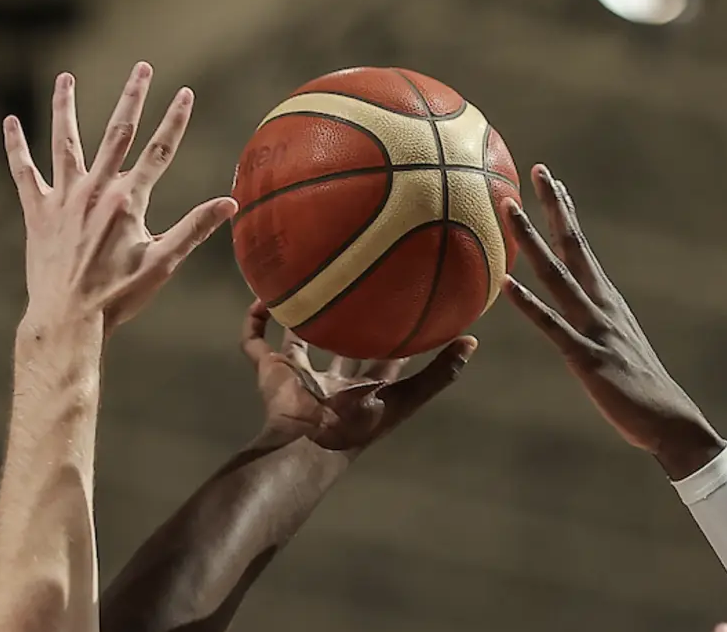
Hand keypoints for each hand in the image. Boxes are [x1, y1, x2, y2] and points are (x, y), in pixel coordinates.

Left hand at [5, 62, 236, 329]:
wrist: (67, 319)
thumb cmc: (118, 296)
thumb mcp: (163, 263)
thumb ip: (194, 228)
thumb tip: (230, 203)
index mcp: (129, 201)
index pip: (159, 151)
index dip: (174, 120)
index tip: (185, 92)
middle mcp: (96, 191)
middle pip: (117, 133)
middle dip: (132, 97)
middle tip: (142, 67)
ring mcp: (64, 198)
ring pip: (66, 141)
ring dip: (66, 106)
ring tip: (66, 77)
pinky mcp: (37, 211)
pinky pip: (23, 171)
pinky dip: (16, 146)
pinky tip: (10, 122)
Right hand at [240, 301, 475, 453]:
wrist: (308, 440)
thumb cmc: (360, 425)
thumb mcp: (408, 396)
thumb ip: (441, 373)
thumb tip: (473, 341)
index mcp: (366, 386)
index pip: (386, 357)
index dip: (397, 336)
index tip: (405, 305)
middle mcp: (334, 378)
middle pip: (341, 346)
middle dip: (346, 323)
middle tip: (352, 286)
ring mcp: (299, 373)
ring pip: (295, 340)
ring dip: (296, 318)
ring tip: (300, 285)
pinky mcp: (269, 371)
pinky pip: (254, 342)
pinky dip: (253, 322)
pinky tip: (262, 297)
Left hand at [501, 163, 723, 479]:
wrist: (670, 422)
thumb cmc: (638, 387)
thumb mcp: (613, 344)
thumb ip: (592, 322)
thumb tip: (575, 308)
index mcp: (605, 300)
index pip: (580, 246)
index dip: (565, 211)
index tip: (550, 179)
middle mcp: (601, 304)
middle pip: (572, 245)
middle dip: (554, 207)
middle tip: (537, 171)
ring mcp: (594, 328)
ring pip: (557, 275)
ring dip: (532, 241)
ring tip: (510, 210)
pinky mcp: (587, 357)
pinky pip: (551, 325)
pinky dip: (528, 303)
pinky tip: (505, 283)